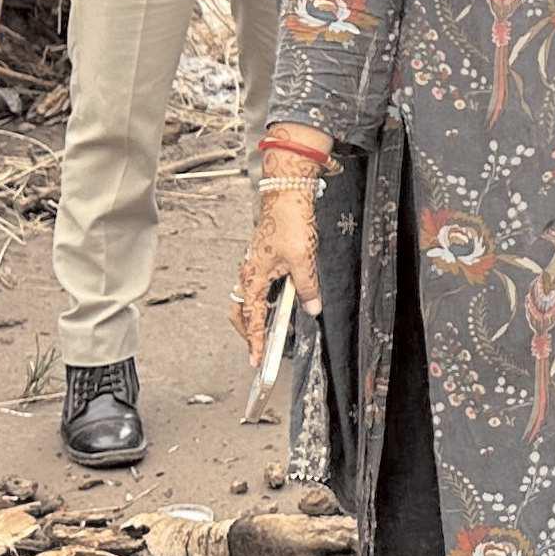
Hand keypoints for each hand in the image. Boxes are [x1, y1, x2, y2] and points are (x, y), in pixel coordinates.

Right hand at [234, 188, 319, 356]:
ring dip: (256, 317)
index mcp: (253, 276)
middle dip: (248, 332)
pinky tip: (280, 304)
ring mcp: (253, 265)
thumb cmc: (289, 222)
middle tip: (259, 349)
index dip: (255, 342)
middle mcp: (248, 273)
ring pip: (248, 299)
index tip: (256, 361)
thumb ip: (308, 287)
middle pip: (241, 312)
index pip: (252, 318)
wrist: (285, 194)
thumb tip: (312, 308)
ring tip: (270, 332)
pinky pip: (257, 287)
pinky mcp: (261, 259)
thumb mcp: (304, 259)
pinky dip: (264, 301)